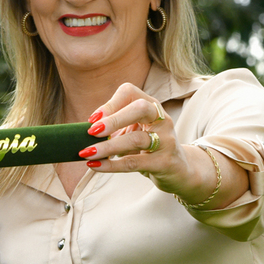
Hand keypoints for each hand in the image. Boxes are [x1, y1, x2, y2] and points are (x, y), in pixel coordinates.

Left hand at [78, 83, 245, 207]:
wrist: (180, 171)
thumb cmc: (150, 148)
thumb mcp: (134, 131)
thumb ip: (114, 128)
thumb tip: (82, 131)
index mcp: (151, 106)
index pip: (130, 92)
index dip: (110, 103)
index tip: (92, 119)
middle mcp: (161, 119)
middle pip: (139, 108)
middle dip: (114, 118)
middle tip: (91, 131)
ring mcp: (166, 140)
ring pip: (136, 139)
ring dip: (107, 146)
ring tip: (86, 153)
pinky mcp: (165, 162)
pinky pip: (135, 163)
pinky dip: (112, 165)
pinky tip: (96, 167)